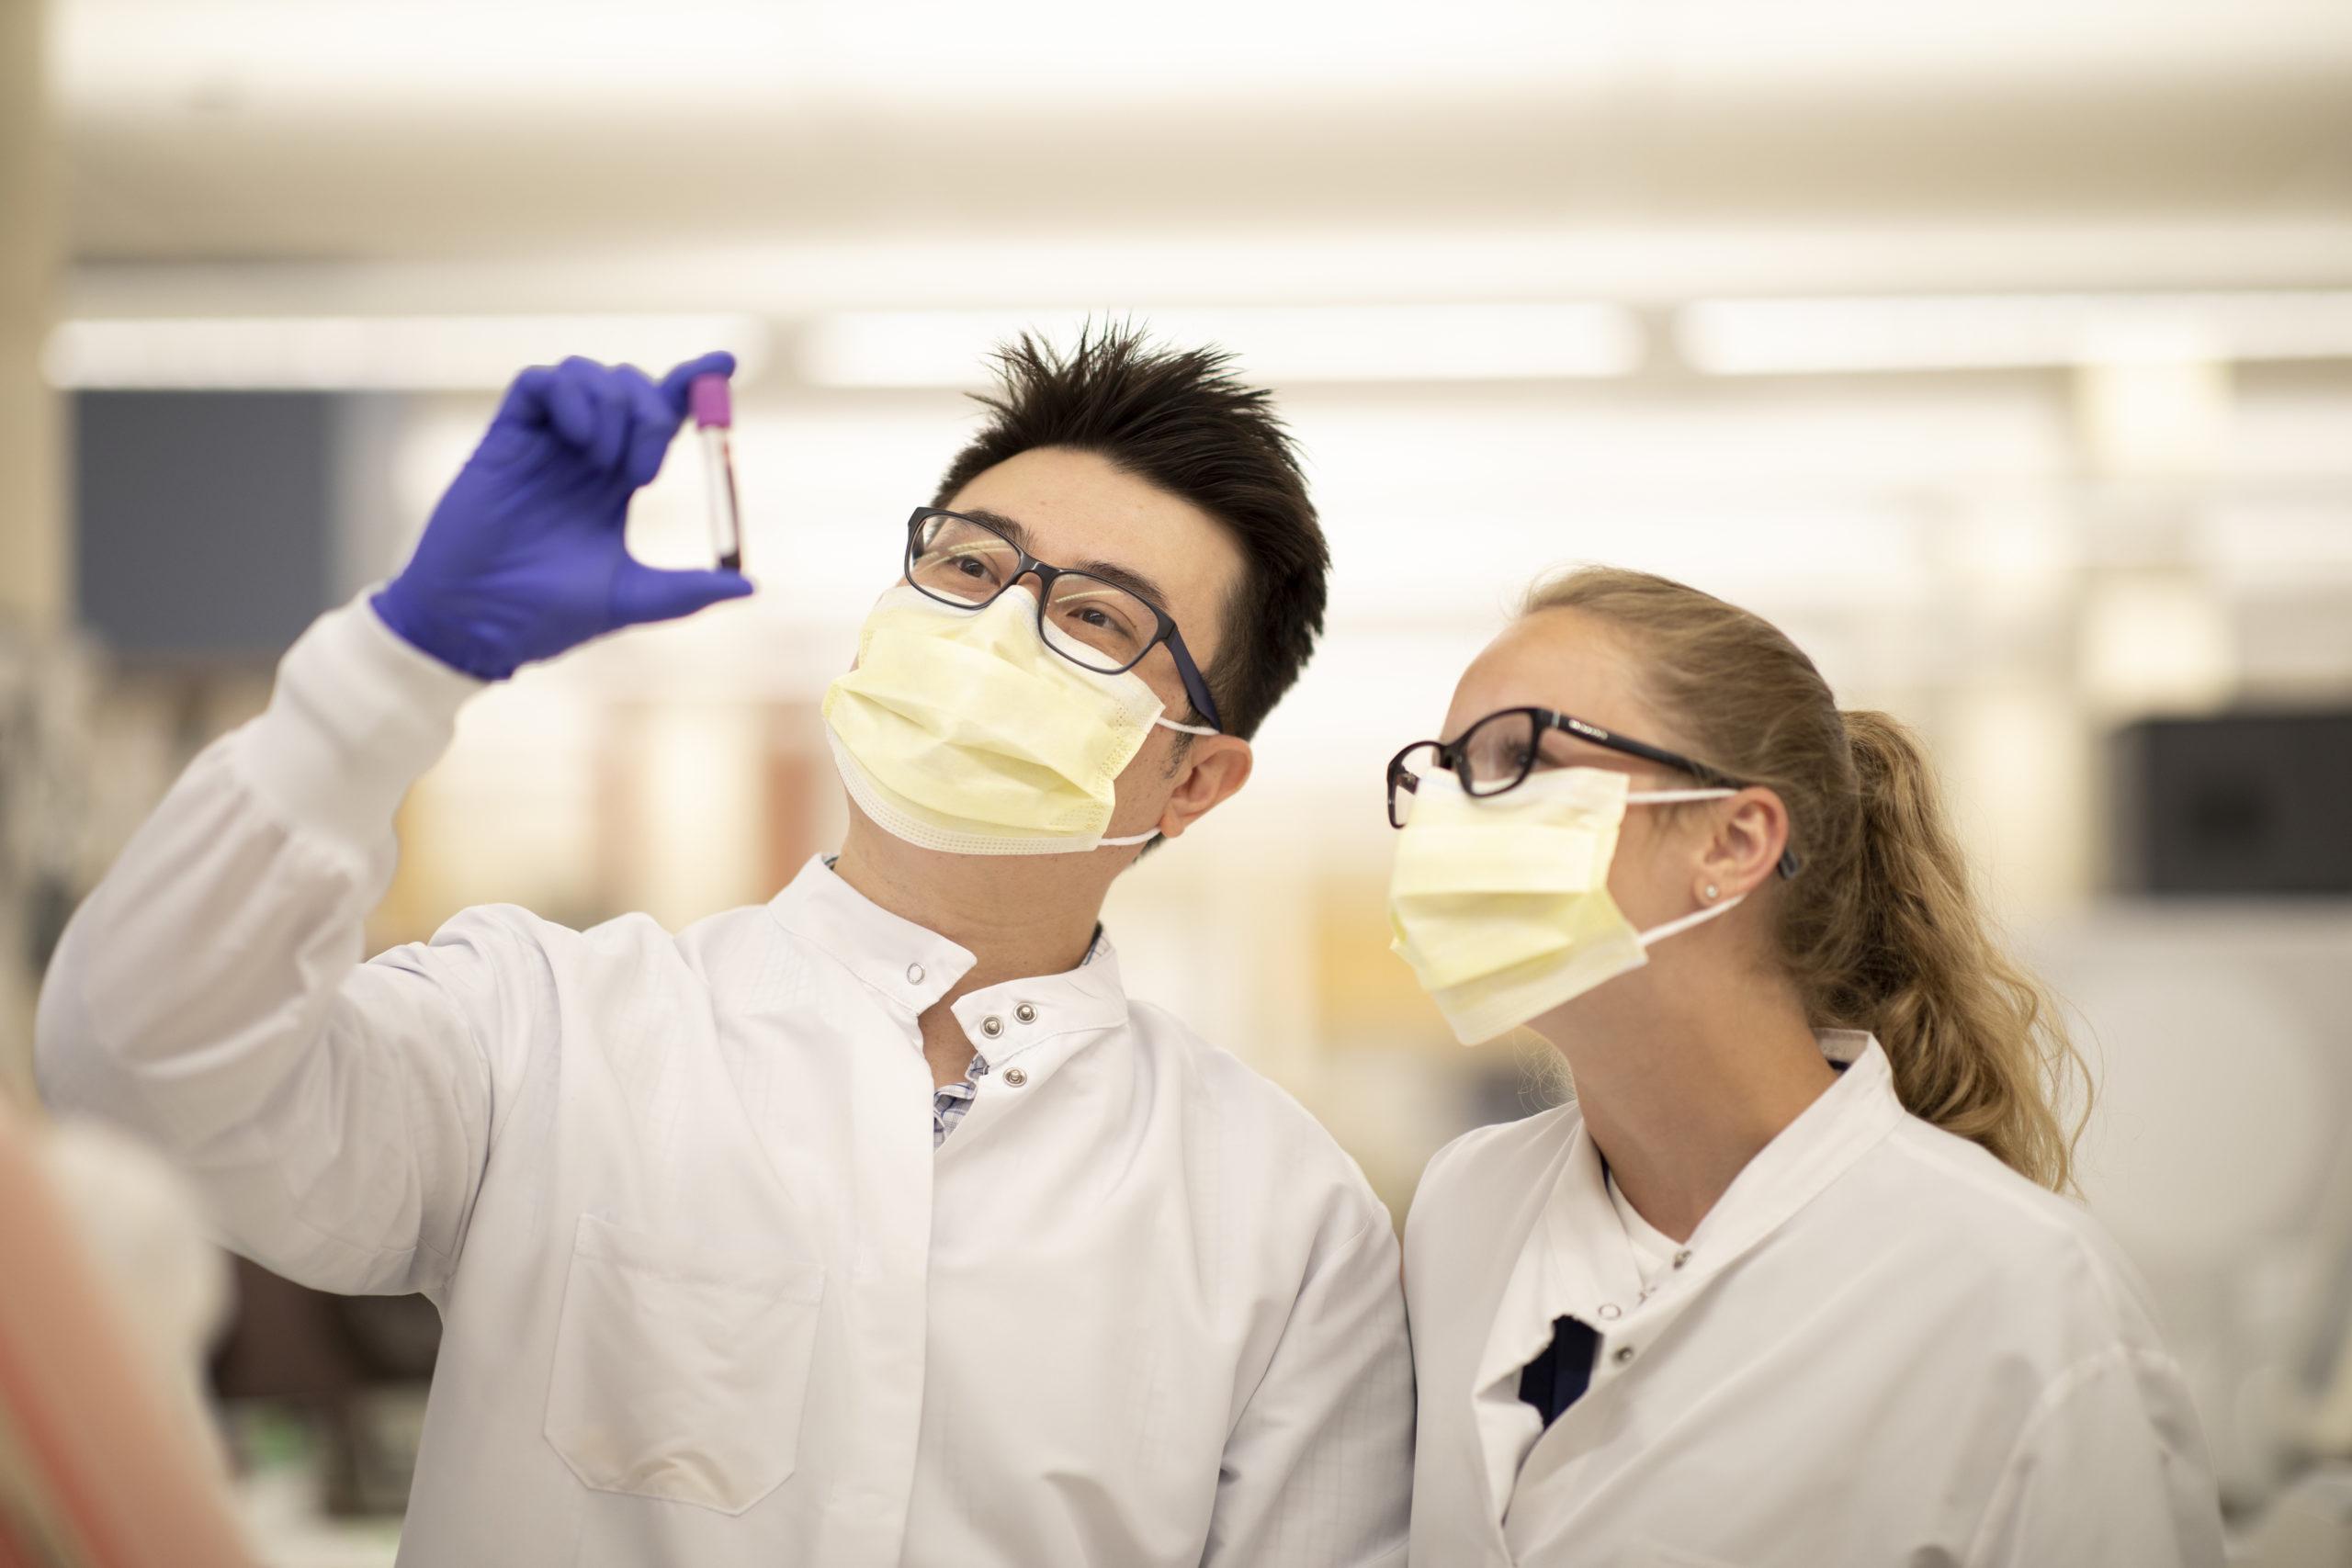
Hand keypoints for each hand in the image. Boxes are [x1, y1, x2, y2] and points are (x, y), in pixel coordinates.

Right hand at [372, 352, 752, 679]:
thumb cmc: (549, 615)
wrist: (480, 623)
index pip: (663, 413)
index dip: (693, 382)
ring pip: (588, 373)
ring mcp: (545, 441)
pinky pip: (537, 381)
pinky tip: (579, 440)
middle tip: (644, 473)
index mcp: (619, 480)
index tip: (726, 363)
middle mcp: (585, 452)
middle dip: (654, 409)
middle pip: (633, 386)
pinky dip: (569, 395)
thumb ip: (690, 590)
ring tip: (606, 464)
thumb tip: (751, 586)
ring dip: (614, 406)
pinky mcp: (504, 437)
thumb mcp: (633, 600)